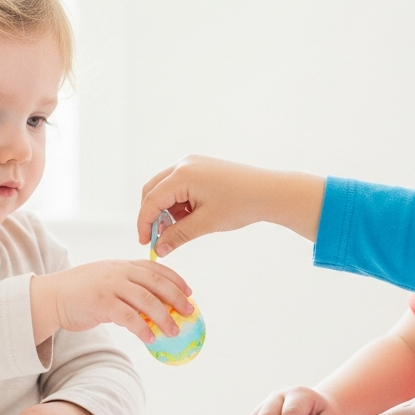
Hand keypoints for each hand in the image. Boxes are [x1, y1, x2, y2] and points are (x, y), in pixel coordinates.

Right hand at [32, 260, 192, 344]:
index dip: (175, 279)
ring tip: (173, 331)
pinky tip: (150, 339)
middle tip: (189, 312)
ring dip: (163, 317)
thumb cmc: (80, 293)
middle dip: (176, 297)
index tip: (189, 291)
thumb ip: (128, 288)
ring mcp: (110, 286)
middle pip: (156, 283)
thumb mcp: (107, 282)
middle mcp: (119, 272)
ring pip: (146, 300)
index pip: (155, 268)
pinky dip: (142, 328)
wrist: (50, 296)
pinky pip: (128, 317)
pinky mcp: (101, 303)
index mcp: (122, 265)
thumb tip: (153, 307)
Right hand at [136, 155, 325, 255]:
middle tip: (156, 239)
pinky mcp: (201, 169)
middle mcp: (184, 164)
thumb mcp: (206, 223)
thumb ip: (178, 236)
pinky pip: (179, 187)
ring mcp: (192, 165)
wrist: (269, 192)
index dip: (145, 223)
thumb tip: (159, 250)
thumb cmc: (240, 205)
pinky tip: (186, 221)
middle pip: (153, 190)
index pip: (151, 200)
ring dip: (165, 211)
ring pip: (165, 189)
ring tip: (175, 232)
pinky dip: (178, 204)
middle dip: (152, 215)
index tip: (145, 243)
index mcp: (182, 175)